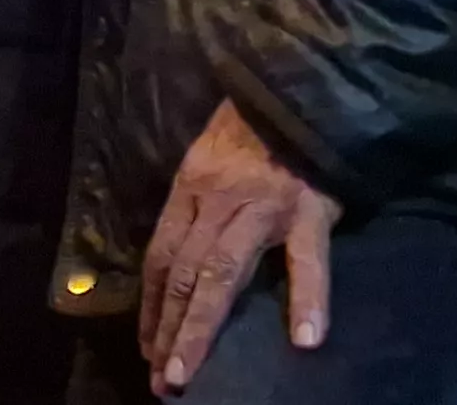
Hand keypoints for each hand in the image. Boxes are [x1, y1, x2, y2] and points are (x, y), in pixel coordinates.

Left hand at [140, 102, 335, 391]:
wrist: (304, 81)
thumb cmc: (258, 121)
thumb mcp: (212, 152)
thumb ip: (199, 198)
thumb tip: (183, 256)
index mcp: (193, 184)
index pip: (163, 255)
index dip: (153, 305)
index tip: (147, 347)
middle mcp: (220, 198)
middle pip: (185, 271)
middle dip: (169, 329)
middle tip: (162, 380)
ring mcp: (265, 204)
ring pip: (223, 272)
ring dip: (201, 327)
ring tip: (189, 373)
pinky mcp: (309, 208)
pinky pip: (307, 259)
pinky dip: (307, 299)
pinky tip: (305, 339)